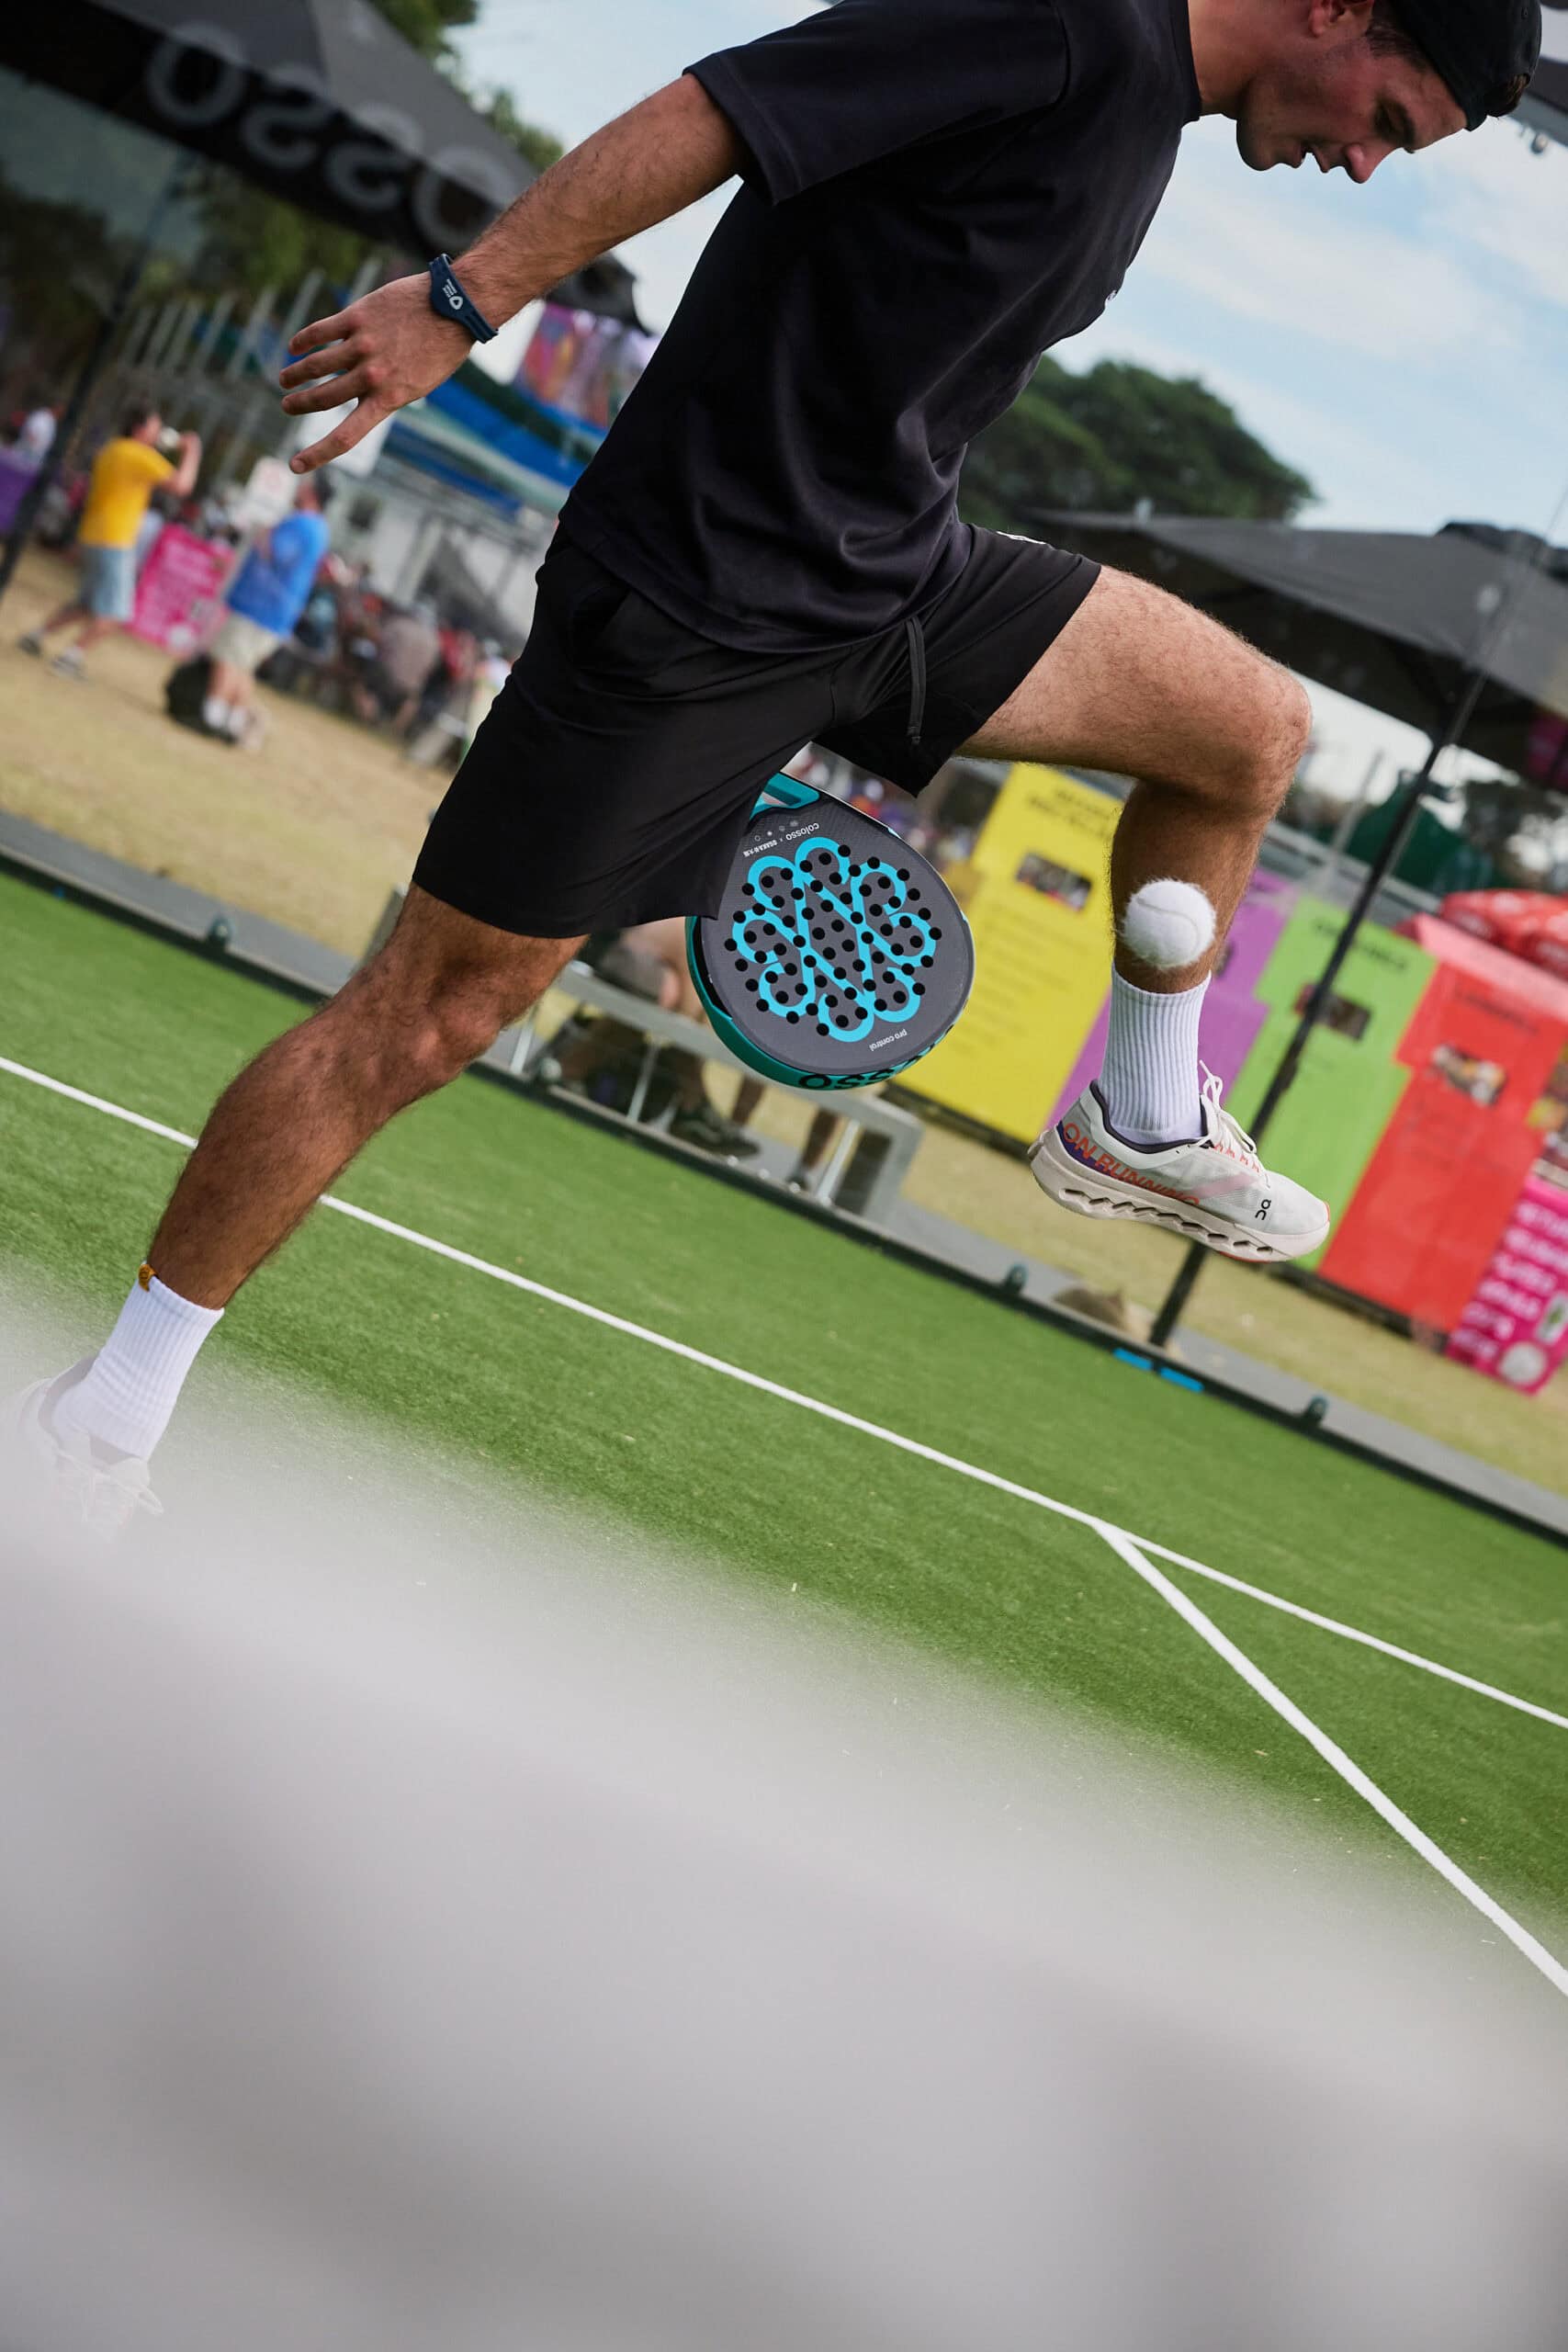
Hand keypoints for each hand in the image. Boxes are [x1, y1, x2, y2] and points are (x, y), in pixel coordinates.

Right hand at [279, 273, 473, 473]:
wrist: (454, 307)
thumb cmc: (441, 350)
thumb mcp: (418, 385)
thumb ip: (388, 394)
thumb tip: (363, 401)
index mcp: (388, 399)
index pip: (345, 436)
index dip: (317, 454)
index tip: (296, 465)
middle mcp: (372, 375)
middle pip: (322, 398)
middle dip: (299, 404)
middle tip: (287, 406)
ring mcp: (362, 344)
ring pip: (315, 364)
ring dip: (295, 374)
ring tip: (284, 379)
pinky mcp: (357, 316)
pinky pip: (321, 331)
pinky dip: (303, 341)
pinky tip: (294, 347)